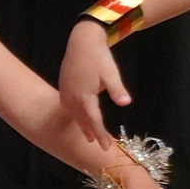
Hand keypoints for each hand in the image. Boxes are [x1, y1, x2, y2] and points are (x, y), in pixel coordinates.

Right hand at [60, 22, 127, 149]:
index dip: (101, 134)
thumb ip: (117, 90)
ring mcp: (66, 93)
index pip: (94, 121)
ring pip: (75, 115)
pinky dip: (76, 116)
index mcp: (85, 96)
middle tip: (102, 146)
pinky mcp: (64, 88)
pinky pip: (69, 108)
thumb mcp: (111, 73)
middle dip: (93, 134)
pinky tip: (79, 117)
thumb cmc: (99, 56)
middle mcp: (73, 98)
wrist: (82, 41)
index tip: (106, 147)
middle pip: (84, 121)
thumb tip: (125, 103)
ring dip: (83, 126)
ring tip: (89, 137)